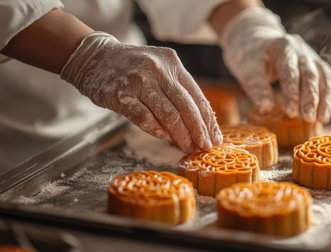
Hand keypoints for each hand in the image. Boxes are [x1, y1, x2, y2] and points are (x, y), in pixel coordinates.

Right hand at [61, 32, 221, 152]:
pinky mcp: (120, 94)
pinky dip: (156, 130)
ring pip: (168, 115)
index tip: (214, 137)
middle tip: (205, 147)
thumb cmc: (132, 68)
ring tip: (188, 148)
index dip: (208, 120)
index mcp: (172, 63)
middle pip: (186, 107)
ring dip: (180, 135)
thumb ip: (177, 90)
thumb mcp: (159, 68)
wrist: (94, 57)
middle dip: (198, 131)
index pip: (197, 96)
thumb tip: (199, 124)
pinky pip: (144, 118)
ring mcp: (138, 81)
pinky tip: (163, 137)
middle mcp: (158, 70)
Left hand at [219, 8, 330, 122]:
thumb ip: (257, 89)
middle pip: (311, 74)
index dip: (292, 93)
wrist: (256, 42)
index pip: (290, 72)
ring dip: (327, 99)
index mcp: (283, 47)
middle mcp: (301, 50)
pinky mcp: (317, 65)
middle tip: (309, 119)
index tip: (291, 113)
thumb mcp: (246, 71)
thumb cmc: (250, 58)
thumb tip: (266, 109)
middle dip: (312, 99)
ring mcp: (312, 57)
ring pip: (326, 77)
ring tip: (323, 120)